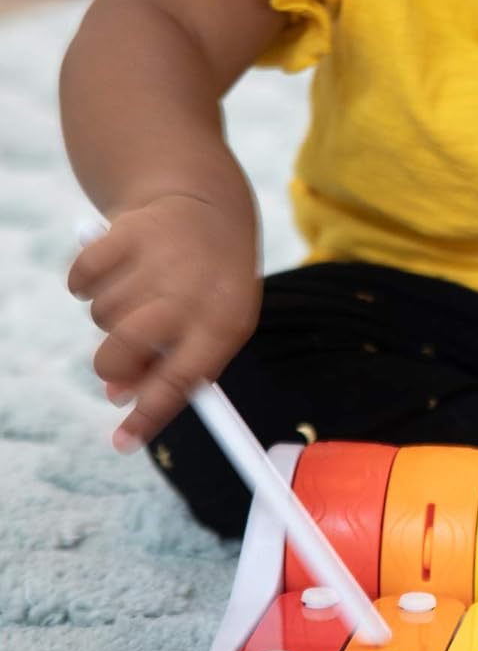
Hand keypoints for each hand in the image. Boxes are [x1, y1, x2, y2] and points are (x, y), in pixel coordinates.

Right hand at [67, 194, 259, 453]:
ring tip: (140, 294)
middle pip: (124, 352)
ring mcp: (158, 260)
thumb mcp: (210, 327)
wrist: (208, 207)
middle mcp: (192, 292)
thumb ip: (173, 365)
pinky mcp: (126, 231)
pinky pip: (80, 280)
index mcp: (224, 321)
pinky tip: (117, 269)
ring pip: (100, 316)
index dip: (149, 415)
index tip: (122, 443)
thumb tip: (118, 395)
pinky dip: (87, 281)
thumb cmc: (208, 286)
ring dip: (110, 314)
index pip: (180, 381)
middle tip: (119, 358)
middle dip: (113, 364)